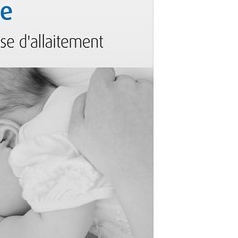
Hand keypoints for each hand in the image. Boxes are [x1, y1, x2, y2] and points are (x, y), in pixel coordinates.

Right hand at [69, 68, 151, 184]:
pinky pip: (153, 97)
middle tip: (117, 117)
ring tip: (132, 123)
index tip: (105, 98)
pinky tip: (144, 124)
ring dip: (135, 99)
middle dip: (119, 94)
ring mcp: (145, 91)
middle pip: (121, 81)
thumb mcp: (77, 131)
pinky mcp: (160, 100)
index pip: (103, 71)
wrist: (139, 166)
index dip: (103, 84)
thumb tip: (86, 95)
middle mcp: (124, 85)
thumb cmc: (108, 152)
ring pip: (138, 88)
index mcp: (101, 90)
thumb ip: (78, 105)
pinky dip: (150, 106)